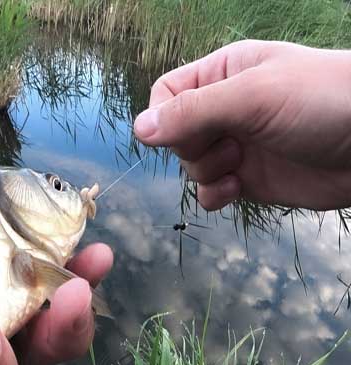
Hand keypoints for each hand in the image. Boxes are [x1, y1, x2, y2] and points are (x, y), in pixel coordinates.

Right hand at [133, 39, 350, 210]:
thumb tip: (138, 131)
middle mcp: (226, 109)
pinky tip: (236, 188)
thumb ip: (194, 111)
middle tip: (229, 143)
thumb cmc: (323, 101)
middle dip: (193, 146)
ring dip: (206, 171)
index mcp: (224, 74)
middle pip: (174, 134)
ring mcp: (237, 145)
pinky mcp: (249, 179)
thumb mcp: (254, 96)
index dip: (166, 116)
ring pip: (189, 165)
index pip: (166, 94)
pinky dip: (214, 194)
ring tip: (241, 164)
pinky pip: (208, 191)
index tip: (183, 130)